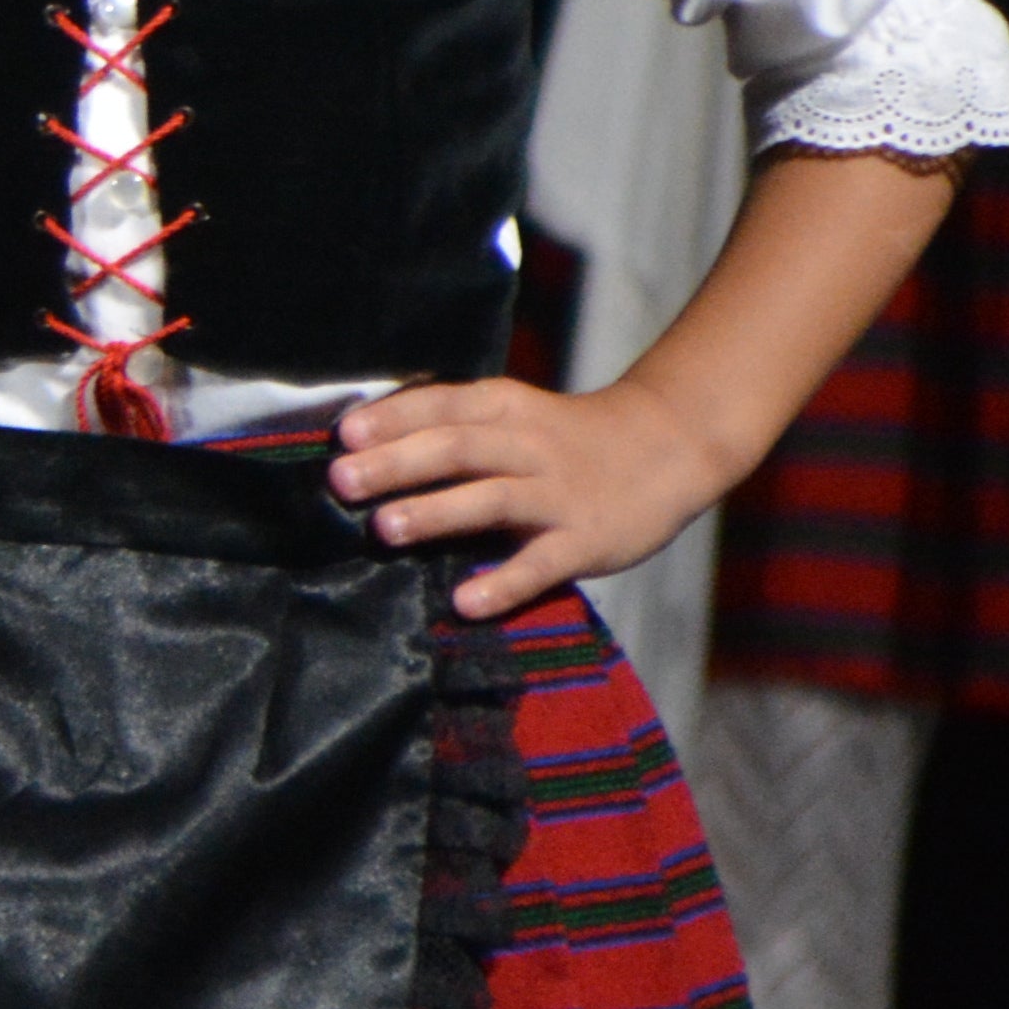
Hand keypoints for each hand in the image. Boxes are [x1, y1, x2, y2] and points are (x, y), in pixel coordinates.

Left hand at [328, 373, 740, 623]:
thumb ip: (454, 427)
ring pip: (492, 499)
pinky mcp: (585, 541)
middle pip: (457, 448)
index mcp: (506, 408)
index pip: (443, 405)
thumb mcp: (514, 413)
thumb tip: (363, 447)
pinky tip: (464, 603)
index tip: (342, 435)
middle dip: (396, 464)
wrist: (667, 446)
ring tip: (383, 529)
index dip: (393, 418)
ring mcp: (559, 495)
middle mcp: (530, 446)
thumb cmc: (565, 436)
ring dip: (436, 512)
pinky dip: (502, 584)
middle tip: (340, 482)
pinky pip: (539, 565)